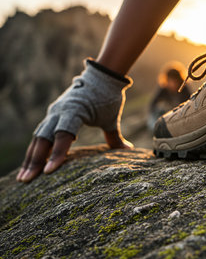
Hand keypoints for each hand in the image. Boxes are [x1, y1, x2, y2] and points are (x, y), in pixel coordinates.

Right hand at [16, 60, 132, 182]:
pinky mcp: (53, 114)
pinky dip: (36, 149)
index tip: (49, 172)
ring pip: (38, 137)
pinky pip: (41, 133)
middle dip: (34, 161)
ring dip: (30, 158)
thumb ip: (115, 136)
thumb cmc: (107, 98)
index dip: (57, 154)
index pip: (63, 135)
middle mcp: (60, 112)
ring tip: (23, 178)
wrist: (101, 77)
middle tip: (26, 181)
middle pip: (43, 139)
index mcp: (75, 112)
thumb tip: (128, 151)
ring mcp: (54, 113)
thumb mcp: (111, 118)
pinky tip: (31, 165)